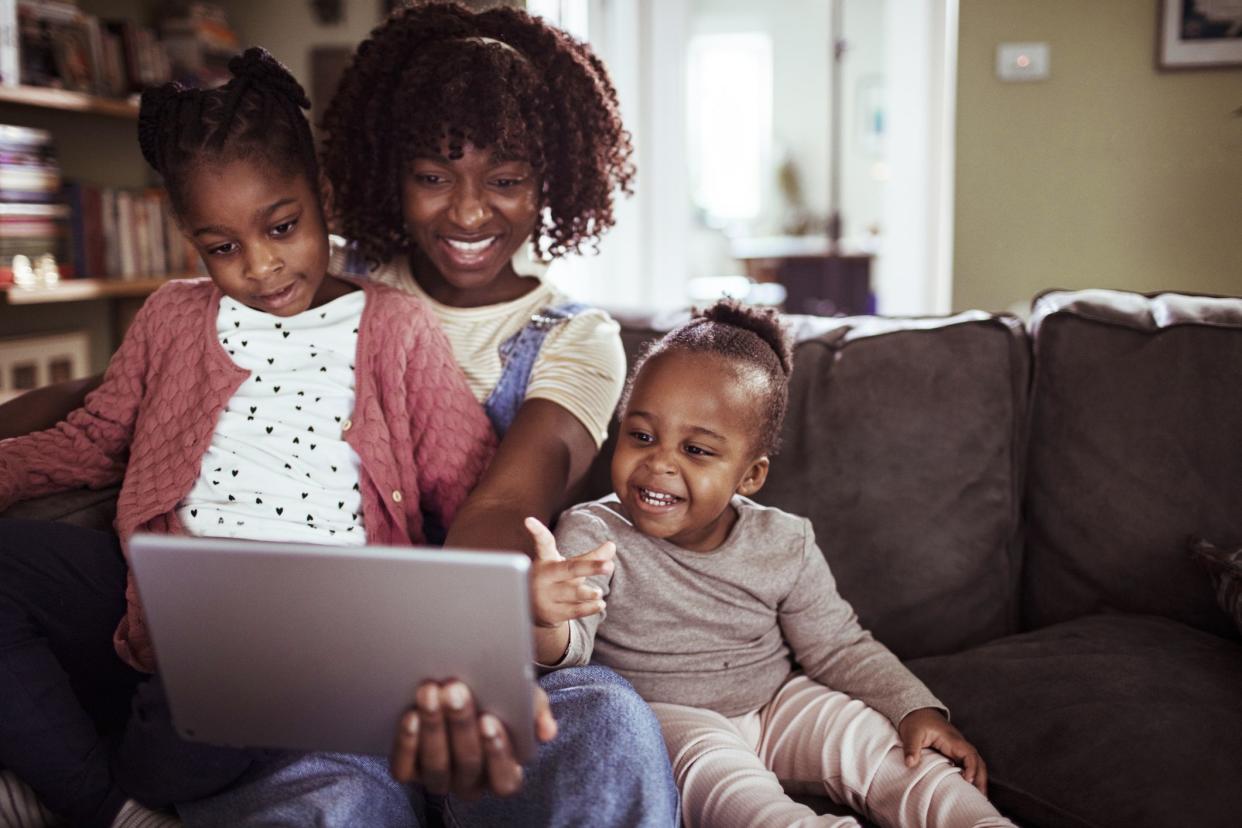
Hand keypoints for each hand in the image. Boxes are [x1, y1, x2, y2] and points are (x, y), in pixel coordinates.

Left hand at [389, 680, 556, 797]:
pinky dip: (407, 743)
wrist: (460, 687)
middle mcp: (472, 783)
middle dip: (461, 725)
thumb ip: (537, 712)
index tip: (490, 719)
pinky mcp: (410, 771)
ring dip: (433, 727)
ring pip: (436, 766)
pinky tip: (411, 715)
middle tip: (456, 690)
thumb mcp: (524, 698)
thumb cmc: (499, 696)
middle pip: (468, 765)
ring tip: (431, 692)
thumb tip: (546, 732)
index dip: (497, 753)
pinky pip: (405, 768)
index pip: (505, 779)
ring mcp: (440, 779)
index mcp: (505, 773)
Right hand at [525, 517, 613, 628]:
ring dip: (587, 593)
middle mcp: (544, 577)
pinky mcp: (552, 613)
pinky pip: (573, 611)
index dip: (537, 531)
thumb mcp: (568, 566)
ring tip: (599, 592)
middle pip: (569, 569)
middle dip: (589, 567)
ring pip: (571, 593)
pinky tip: (600, 604)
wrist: (532, 610)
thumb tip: (612, 545)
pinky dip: (588, 608)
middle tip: (608, 566)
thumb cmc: (555, 580)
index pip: (543, 543)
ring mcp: (547, 596)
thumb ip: (590, 557)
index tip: (528, 520)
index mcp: (546, 560)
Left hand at [897, 708, 987, 793]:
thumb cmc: (916, 721)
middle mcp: (959, 744)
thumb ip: (911, 748)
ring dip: (979, 778)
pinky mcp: (954, 751)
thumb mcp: (911, 733)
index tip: (968, 781)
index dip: (971, 768)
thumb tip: (910, 763)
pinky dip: (972, 774)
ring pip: (975, 762)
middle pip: (978, 761)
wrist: (916, 711)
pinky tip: (970, 787)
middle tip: (981, 797)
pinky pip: (968, 763)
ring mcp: (958, 748)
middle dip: (981, 778)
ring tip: (980, 797)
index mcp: (952, 739)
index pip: (969, 754)